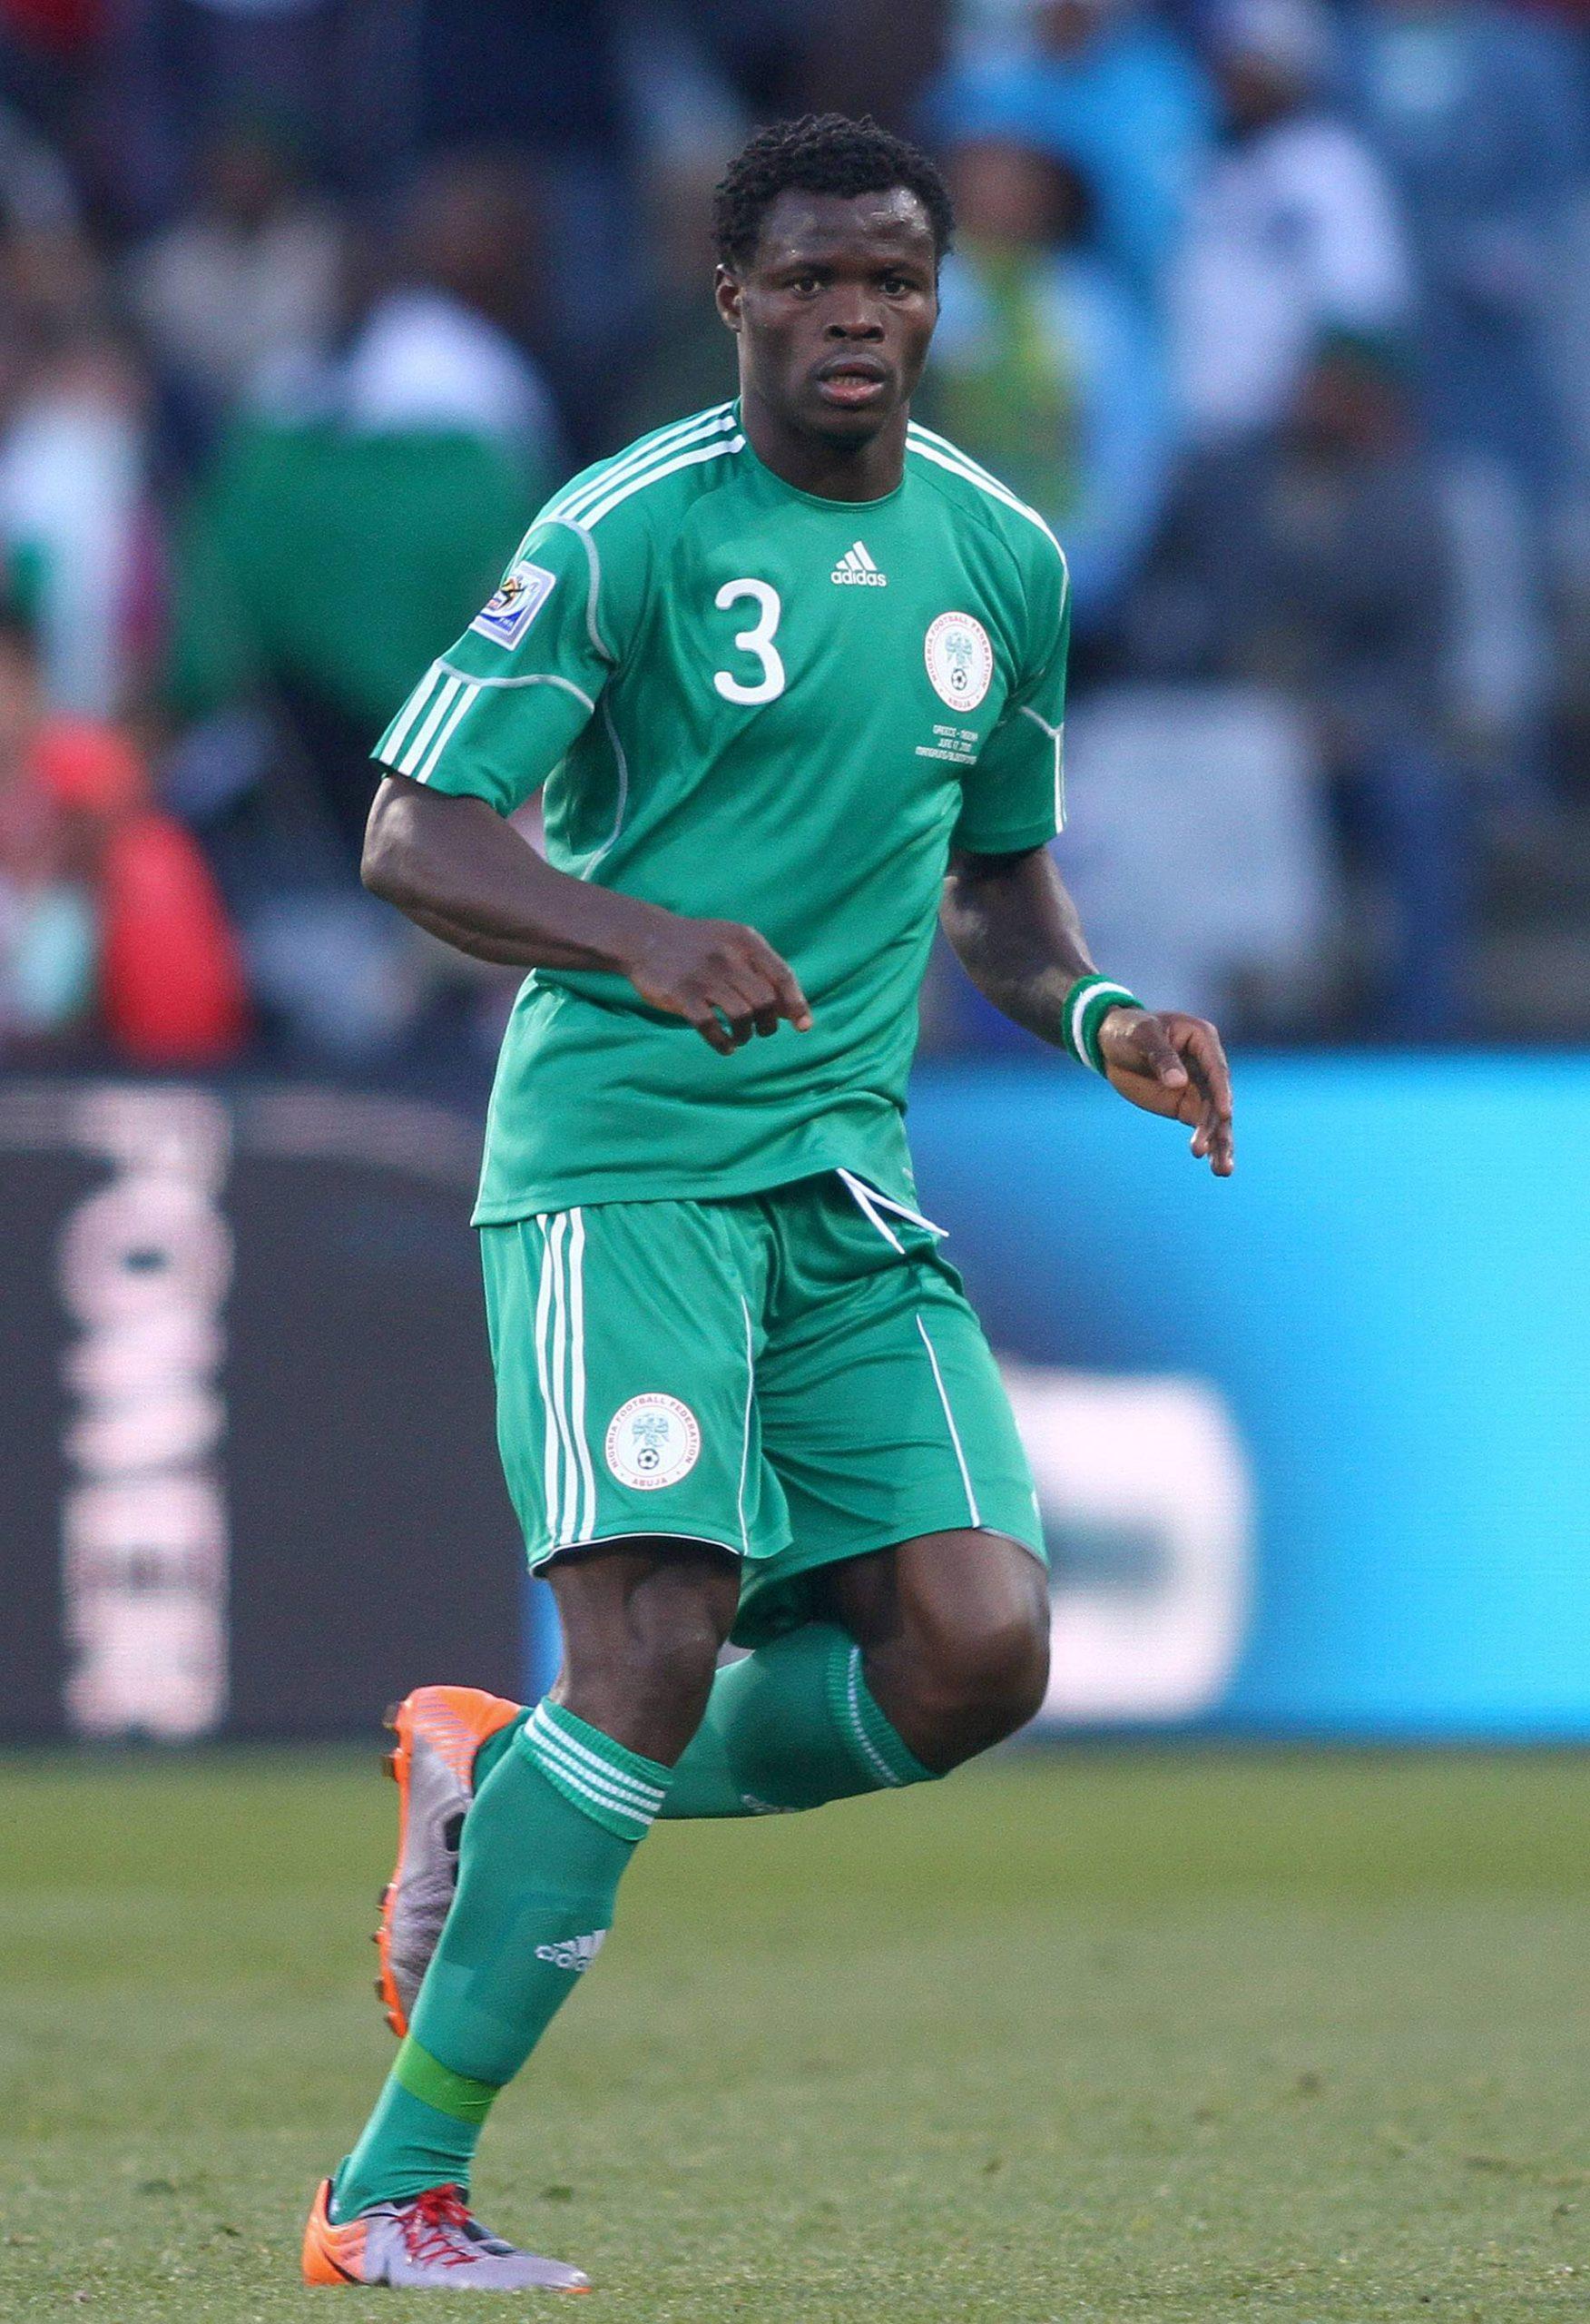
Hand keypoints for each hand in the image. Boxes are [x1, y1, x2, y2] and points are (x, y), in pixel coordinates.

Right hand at [622, 910, 813, 1055]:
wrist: (646, 938)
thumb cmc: (699, 946)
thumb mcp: (733, 943)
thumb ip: (761, 970)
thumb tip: (792, 1010)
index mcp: (745, 940)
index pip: (782, 975)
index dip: (796, 1004)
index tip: (803, 1026)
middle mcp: (727, 956)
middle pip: (765, 1001)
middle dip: (769, 1023)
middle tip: (762, 1031)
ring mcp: (703, 976)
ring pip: (742, 1016)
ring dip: (747, 1034)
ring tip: (741, 1037)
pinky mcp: (681, 994)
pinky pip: (710, 1026)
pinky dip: (723, 1042)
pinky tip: (726, 1046)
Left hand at [1098, 1009, 1233, 1175]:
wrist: (1108, 1043)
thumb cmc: (1127, 1030)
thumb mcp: (1140, 1036)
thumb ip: (1160, 1057)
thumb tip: (1179, 1083)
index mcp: (1202, 1040)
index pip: (1216, 1070)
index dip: (1221, 1092)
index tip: (1224, 1114)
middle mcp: (1207, 1065)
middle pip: (1218, 1098)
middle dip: (1218, 1127)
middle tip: (1211, 1151)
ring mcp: (1198, 1087)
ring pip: (1214, 1118)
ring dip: (1219, 1143)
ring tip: (1222, 1170)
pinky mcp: (1186, 1105)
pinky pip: (1201, 1126)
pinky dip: (1208, 1144)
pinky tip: (1216, 1165)